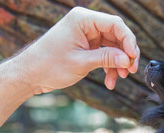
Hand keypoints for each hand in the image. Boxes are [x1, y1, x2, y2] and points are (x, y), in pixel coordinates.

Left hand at [19, 6, 139, 92]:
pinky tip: (110, 81)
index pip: (115, 24)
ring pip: (112, 47)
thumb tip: (127, 59)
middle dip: (125, 54)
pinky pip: (104, 54)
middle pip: (116, 35)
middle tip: (131, 70)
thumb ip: (106, 58)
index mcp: (83, 19)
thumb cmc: (50, 65)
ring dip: (118, 63)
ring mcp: (87, 35)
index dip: (128, 40)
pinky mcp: (86, 46)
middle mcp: (86, 24)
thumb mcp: (81, 62)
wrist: (30, 75)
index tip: (133, 58)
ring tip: (120, 78)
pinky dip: (109, 67)